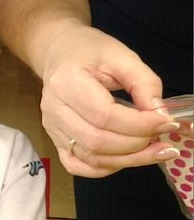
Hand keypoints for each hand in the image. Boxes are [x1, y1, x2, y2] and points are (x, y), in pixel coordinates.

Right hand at [38, 23, 177, 176]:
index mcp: (67, 82)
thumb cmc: (89, 51)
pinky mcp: (55, 139)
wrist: (58, 52)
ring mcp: (52, 127)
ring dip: (128, 160)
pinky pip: (77, 165)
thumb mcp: (122, 57)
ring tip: (156, 151)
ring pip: (90, 157)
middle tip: (164, 137)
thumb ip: (145, 83)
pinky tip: (126, 159)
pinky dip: (104, 169)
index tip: (167, 122)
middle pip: (96, 141)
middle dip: (137, 145)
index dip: (140, 125)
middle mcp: (53, 109)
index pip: (104, 116)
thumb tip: (161, 115)